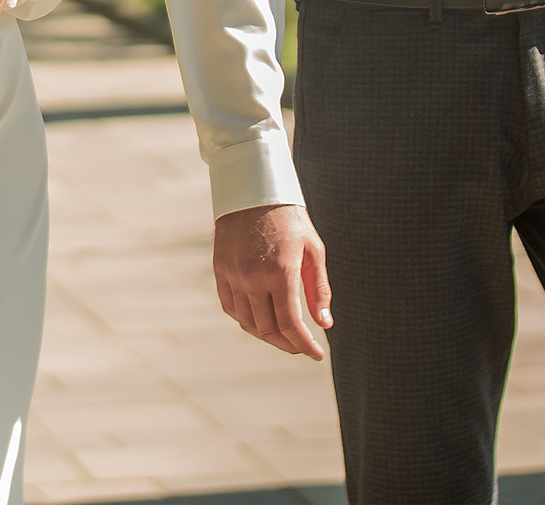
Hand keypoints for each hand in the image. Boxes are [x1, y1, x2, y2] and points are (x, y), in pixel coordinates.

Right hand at [213, 204, 331, 359]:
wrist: (253, 191)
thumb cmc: (290, 220)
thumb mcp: (314, 251)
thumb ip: (319, 290)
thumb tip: (324, 324)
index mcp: (281, 271)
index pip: (291, 325)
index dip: (305, 346)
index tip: (316, 355)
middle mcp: (253, 277)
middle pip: (268, 329)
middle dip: (288, 345)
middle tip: (301, 347)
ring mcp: (233, 274)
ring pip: (247, 322)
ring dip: (267, 336)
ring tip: (283, 337)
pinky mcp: (220, 269)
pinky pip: (230, 307)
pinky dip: (246, 320)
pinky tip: (259, 320)